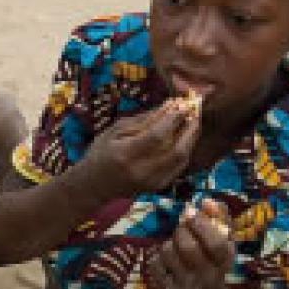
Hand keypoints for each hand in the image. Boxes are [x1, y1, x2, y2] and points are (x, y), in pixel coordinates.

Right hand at [82, 99, 201, 200]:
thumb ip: (144, 119)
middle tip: (194, 108)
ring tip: (192, 119)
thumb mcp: (116, 130)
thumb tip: (171, 106)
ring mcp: (152, 182)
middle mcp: (141, 171)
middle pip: (176, 148)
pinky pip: (180, 166)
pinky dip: (186, 148)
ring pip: (182, 157)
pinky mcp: (158, 186)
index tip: (182, 102)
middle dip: (190, 126)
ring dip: (191, 136)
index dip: (174, 118)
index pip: (158, 135)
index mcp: (126, 155)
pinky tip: (185, 135)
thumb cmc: (101, 152)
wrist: (94, 185)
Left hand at [151, 199, 233, 288]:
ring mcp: (187, 285)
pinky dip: (158, 255)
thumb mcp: (225, 239)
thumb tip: (205, 200)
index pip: (216, 244)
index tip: (193, 211)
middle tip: (182, 224)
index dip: (203, 224)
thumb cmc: (213, 259)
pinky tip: (168, 259)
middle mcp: (207, 277)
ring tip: (176, 243)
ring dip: (170, 240)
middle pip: (188, 247)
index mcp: (225, 261)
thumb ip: (220, 216)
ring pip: (168, 252)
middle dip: (182, 229)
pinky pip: (155, 263)